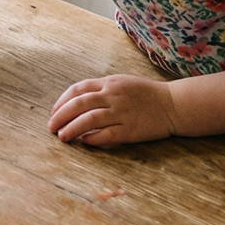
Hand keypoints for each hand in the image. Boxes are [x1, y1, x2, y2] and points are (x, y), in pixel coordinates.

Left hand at [48, 74, 178, 147]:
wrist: (174, 104)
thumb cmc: (146, 94)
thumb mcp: (121, 83)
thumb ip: (100, 89)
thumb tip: (76, 101)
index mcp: (109, 83)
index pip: (77, 89)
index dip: (62, 101)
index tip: (54, 112)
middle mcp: (113, 96)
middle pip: (78, 105)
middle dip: (60, 116)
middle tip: (51, 127)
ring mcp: (122, 112)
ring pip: (89, 120)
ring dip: (72, 129)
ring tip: (62, 136)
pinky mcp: (130, 130)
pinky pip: (106, 135)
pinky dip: (92, 139)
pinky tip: (84, 142)